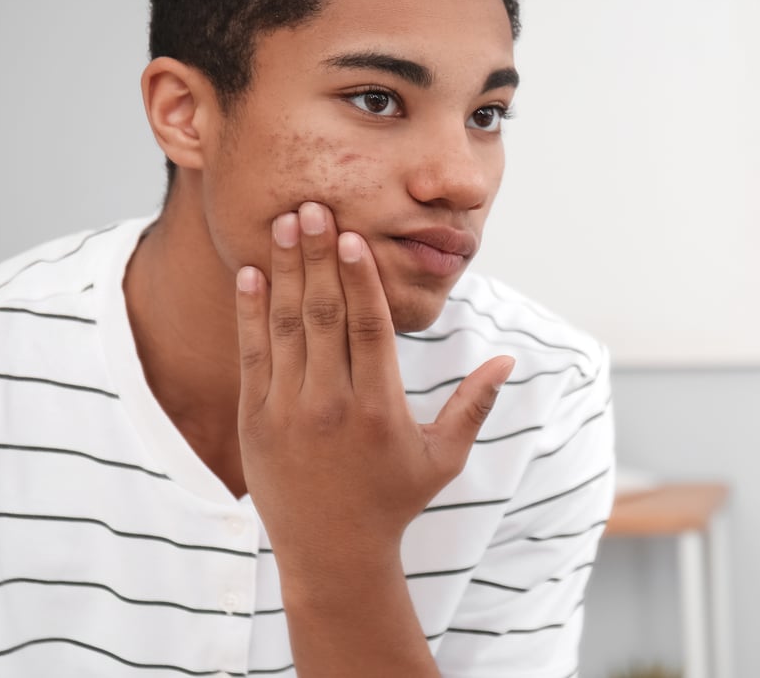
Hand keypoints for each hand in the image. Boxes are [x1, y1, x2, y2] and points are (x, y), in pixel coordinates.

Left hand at [233, 201, 513, 574]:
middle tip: (313, 206)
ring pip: (286, 327)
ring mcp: (288, 413)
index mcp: (380, 411)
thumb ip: (474, 405)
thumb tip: (508, 359)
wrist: (332, 553)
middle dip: (319, 257)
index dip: (361, 280)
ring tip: (286, 223)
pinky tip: (252, 273)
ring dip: (286, 271)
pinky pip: (252, 356)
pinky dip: (251, 312)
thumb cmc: (395, 500)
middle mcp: (331, 407)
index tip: (353, 236)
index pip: (369, 330)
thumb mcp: (445, 456)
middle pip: (324, 317)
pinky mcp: (256, 421)